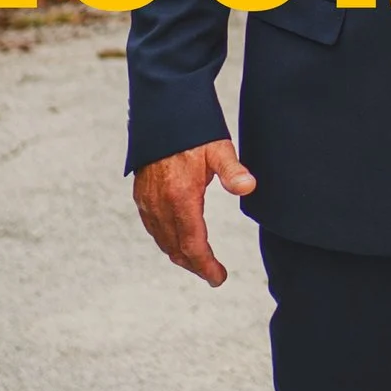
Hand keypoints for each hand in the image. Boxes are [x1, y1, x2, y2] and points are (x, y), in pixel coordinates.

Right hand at [133, 138, 255, 284]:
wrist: (160, 113)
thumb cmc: (193, 130)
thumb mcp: (218, 148)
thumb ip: (232, 171)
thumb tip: (249, 187)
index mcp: (181, 197)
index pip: (193, 244)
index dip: (206, 265)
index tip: (219, 278)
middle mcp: (160, 204)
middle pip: (176, 249)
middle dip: (195, 265)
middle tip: (212, 274)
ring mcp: (147, 201)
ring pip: (162, 241)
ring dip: (180, 255)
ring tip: (198, 262)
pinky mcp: (141, 195)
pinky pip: (152, 228)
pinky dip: (166, 241)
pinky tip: (177, 240)